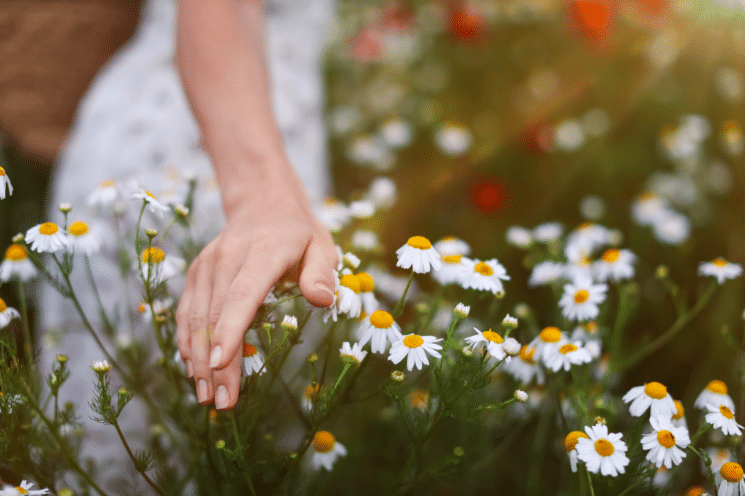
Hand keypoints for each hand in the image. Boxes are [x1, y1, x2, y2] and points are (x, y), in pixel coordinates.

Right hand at [175, 176, 337, 409]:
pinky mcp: (197, 273)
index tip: (222, 364)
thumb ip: (322, 273)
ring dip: (198, 358)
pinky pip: (187, 311)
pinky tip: (194, 370)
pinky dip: (188, 342)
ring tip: (206, 396)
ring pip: (196, 316)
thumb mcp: (323, 247)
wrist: (264, 203)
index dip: (230, 329)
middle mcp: (228, 257)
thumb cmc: (299, 234)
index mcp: (263, 251)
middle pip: (216, 314)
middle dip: (216, 362)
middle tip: (221, 402)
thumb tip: (323, 300)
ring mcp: (208, 264)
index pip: (243, 294)